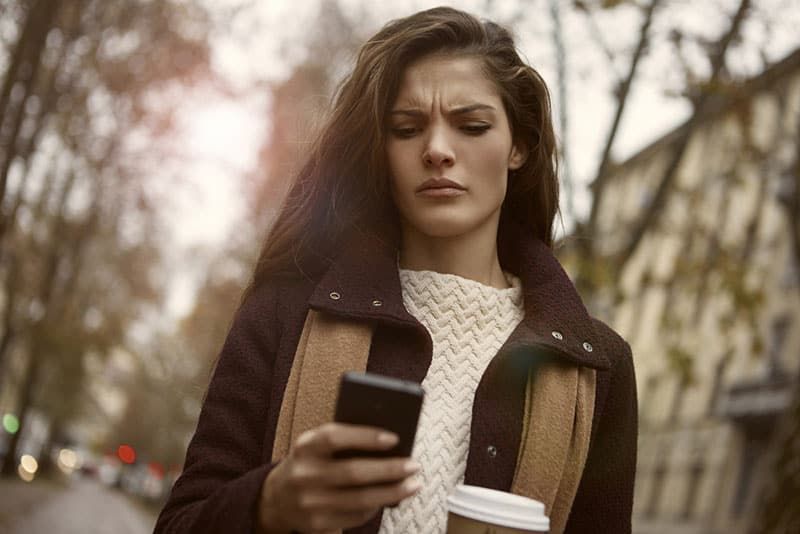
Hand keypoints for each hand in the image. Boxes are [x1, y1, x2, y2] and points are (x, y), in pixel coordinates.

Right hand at [257, 423, 421, 532]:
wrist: (277, 498)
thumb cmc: (311, 462)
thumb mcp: (317, 445)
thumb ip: (344, 440)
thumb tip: (390, 443)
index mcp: (304, 446)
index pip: (334, 437)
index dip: (365, 436)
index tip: (394, 438)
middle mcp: (303, 474)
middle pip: (353, 472)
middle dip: (389, 469)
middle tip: (414, 465)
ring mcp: (309, 502)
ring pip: (360, 499)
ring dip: (392, 492)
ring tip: (413, 484)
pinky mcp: (317, 524)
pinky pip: (355, 516)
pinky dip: (377, 506)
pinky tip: (390, 498)